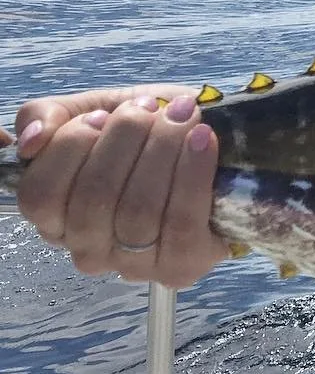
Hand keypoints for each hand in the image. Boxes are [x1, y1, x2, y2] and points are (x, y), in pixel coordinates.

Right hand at [14, 86, 229, 289]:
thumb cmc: (152, 132)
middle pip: (92, 199)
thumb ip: (52, 116)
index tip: (104, 114)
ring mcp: (133, 265)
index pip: (39, 195)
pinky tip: (202, 139)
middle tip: (151, 107)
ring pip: (136, 212)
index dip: (70, 147)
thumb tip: (32, 139)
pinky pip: (181, 223)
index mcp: (58, 216)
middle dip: (126, 138)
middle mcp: (88, 249)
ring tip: (183, 116)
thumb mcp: (100, 110)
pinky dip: (193, 173)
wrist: (222, 148)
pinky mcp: (181, 266)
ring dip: (162, 150)